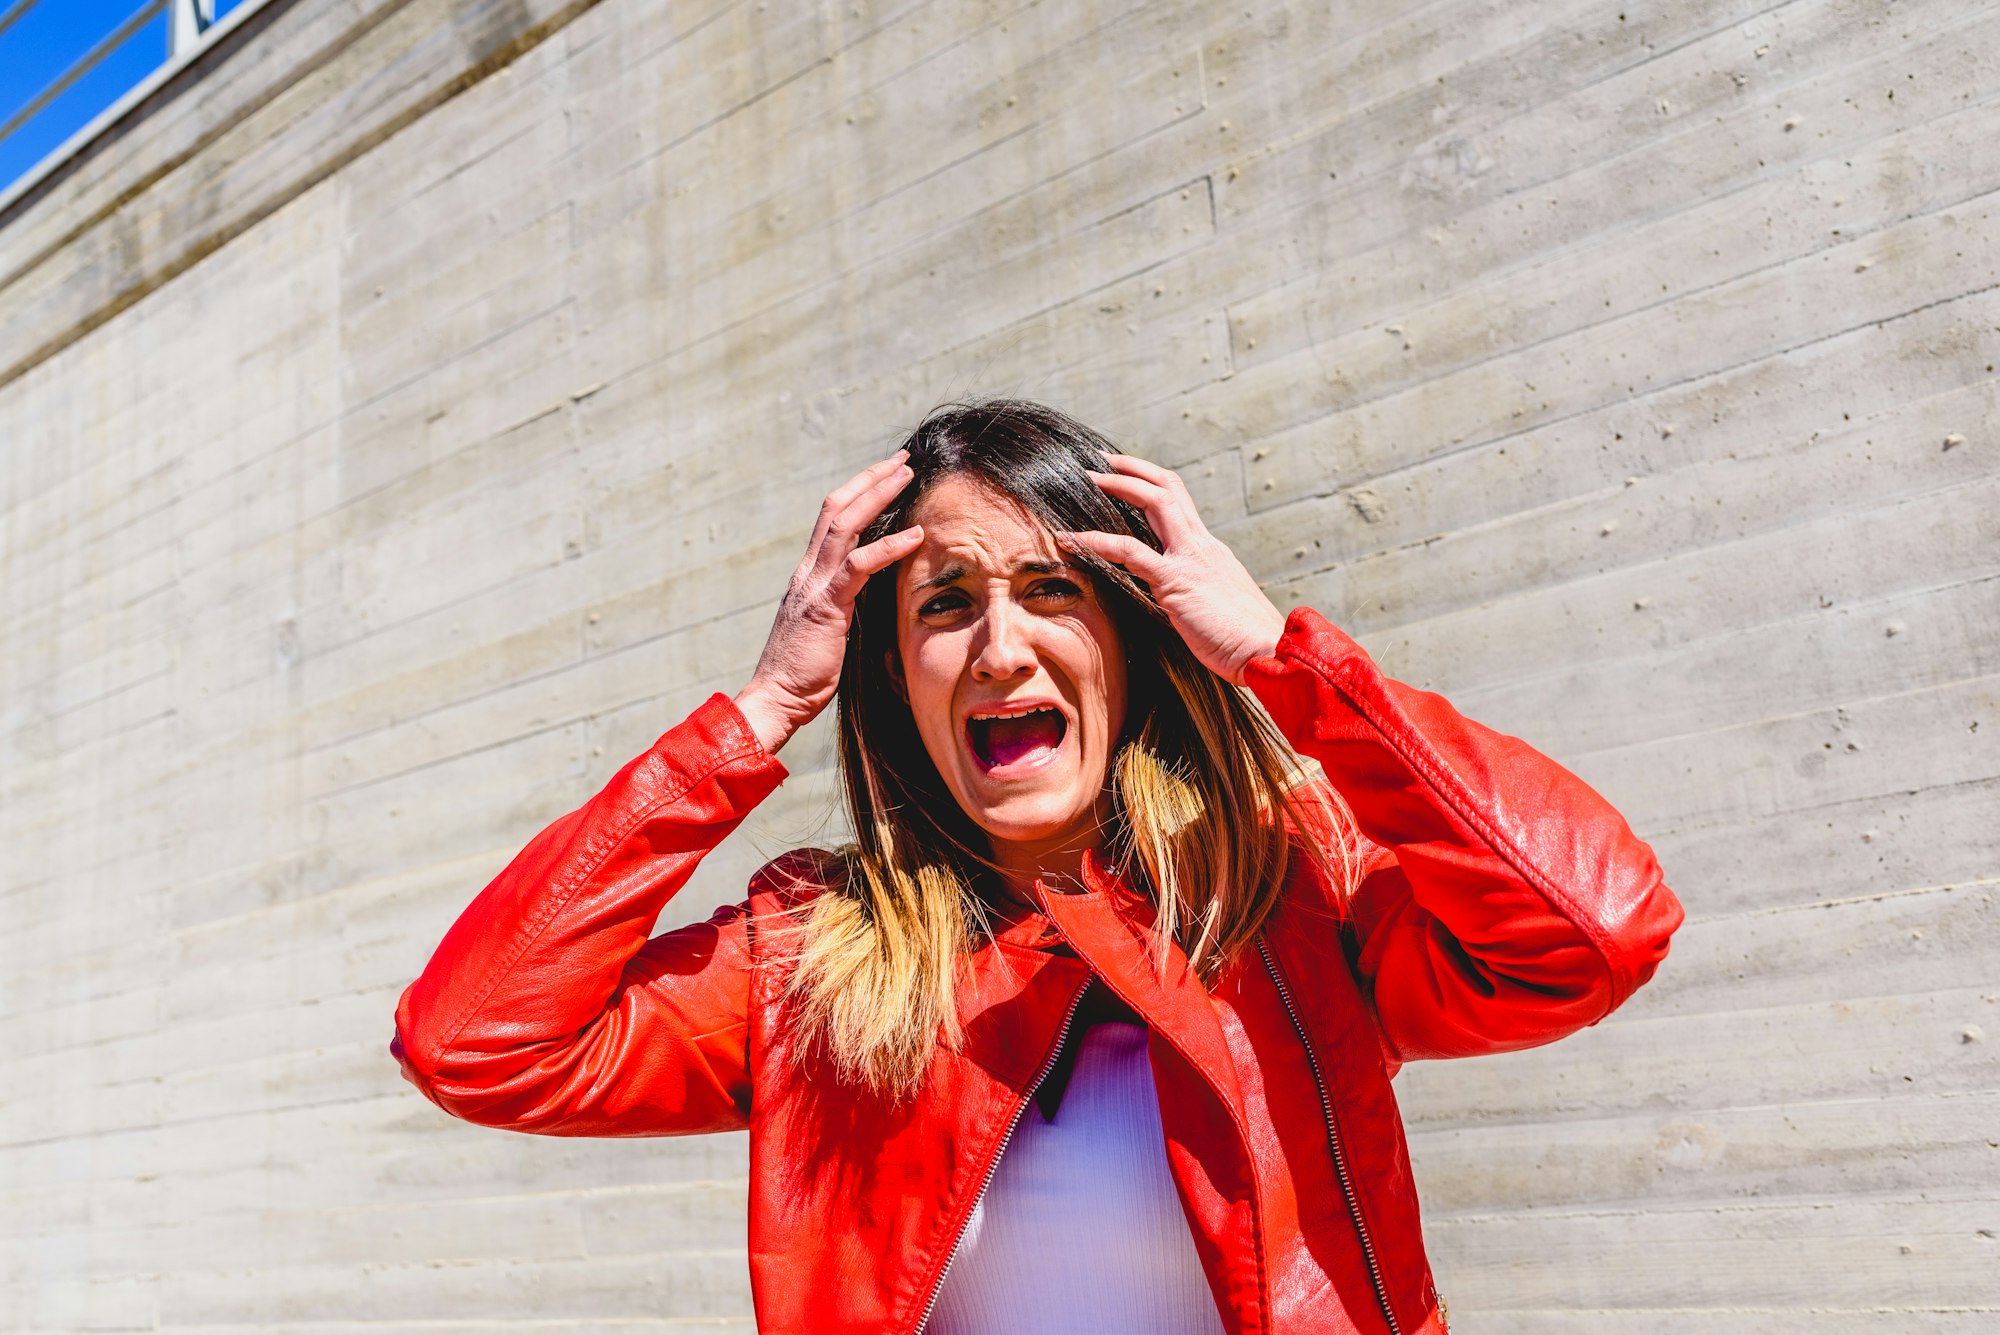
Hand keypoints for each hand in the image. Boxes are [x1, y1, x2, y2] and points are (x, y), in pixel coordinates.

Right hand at [734, 452, 922, 752]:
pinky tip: (915, 535)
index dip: (858, 492)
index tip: (886, 474)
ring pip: (844, 523)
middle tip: (902, 460)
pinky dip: (888, 547)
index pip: (832, 519)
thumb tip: (869, 595)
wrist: (774, 698)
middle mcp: (808, 570)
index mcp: (808, 574)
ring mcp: (815, 584)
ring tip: (907, 476)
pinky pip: (858, 566)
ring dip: (877, 495)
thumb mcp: (826, 628)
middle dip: (870, 479)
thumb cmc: (802, 673)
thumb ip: (843, 604)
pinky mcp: (826, 605)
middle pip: (837, 507)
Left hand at [1055, 454, 1284, 685]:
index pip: (1179, 501)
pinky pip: (1130, 552)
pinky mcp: (1177, 582)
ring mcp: (1190, 559)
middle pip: (1168, 488)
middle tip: (1100, 462)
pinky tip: (1070, 539)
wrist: (1271, 652)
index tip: (1124, 474)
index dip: (1151, 482)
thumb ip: (1198, 593)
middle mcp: (1201, 545)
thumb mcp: (1219, 606)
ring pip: (1154, 502)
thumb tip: (1178, 601)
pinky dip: (1097, 541)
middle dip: (1132, 469)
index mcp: (1210, 550)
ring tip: (1084, 479)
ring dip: (1117, 486)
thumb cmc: (1246, 640)